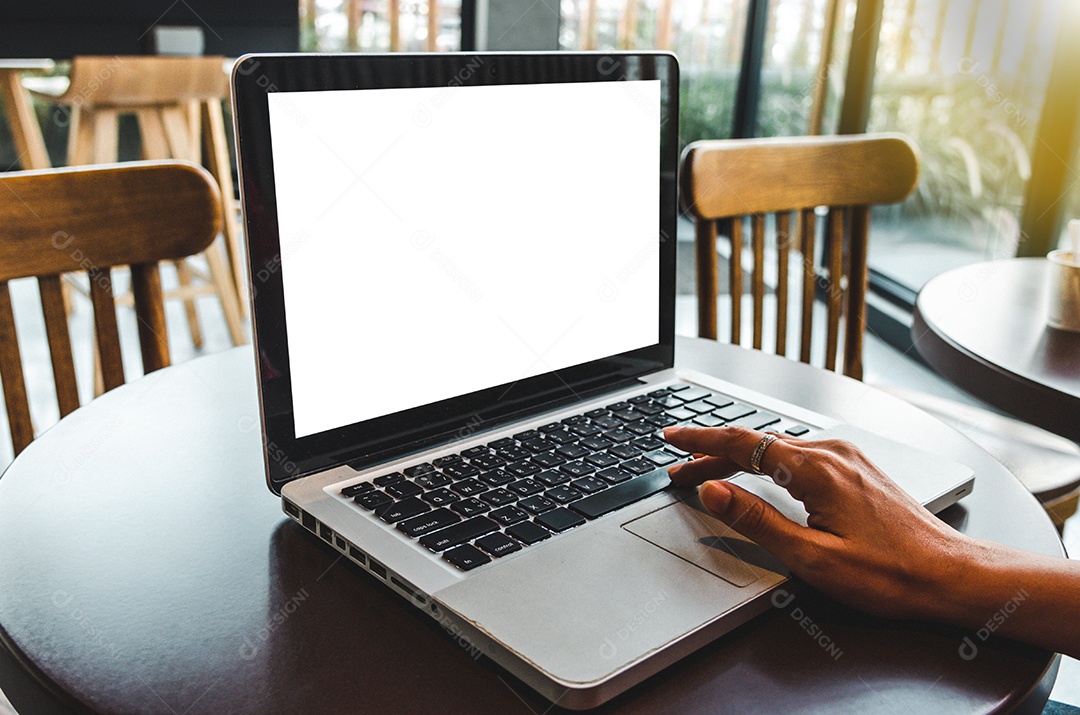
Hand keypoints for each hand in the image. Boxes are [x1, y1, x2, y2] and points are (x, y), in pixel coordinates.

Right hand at [663, 425, 973, 620]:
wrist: (951, 575)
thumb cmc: (890, 575)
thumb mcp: (812, 558)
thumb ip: (757, 521)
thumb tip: (714, 492)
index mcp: (817, 469)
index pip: (742, 443)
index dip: (700, 441)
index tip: (671, 440)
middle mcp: (832, 452)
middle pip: (756, 443)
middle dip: (712, 453)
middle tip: (680, 470)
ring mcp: (847, 457)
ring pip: (776, 447)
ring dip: (740, 458)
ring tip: (710, 474)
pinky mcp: (856, 468)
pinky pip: (799, 453)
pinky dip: (767, 461)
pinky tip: (758, 475)